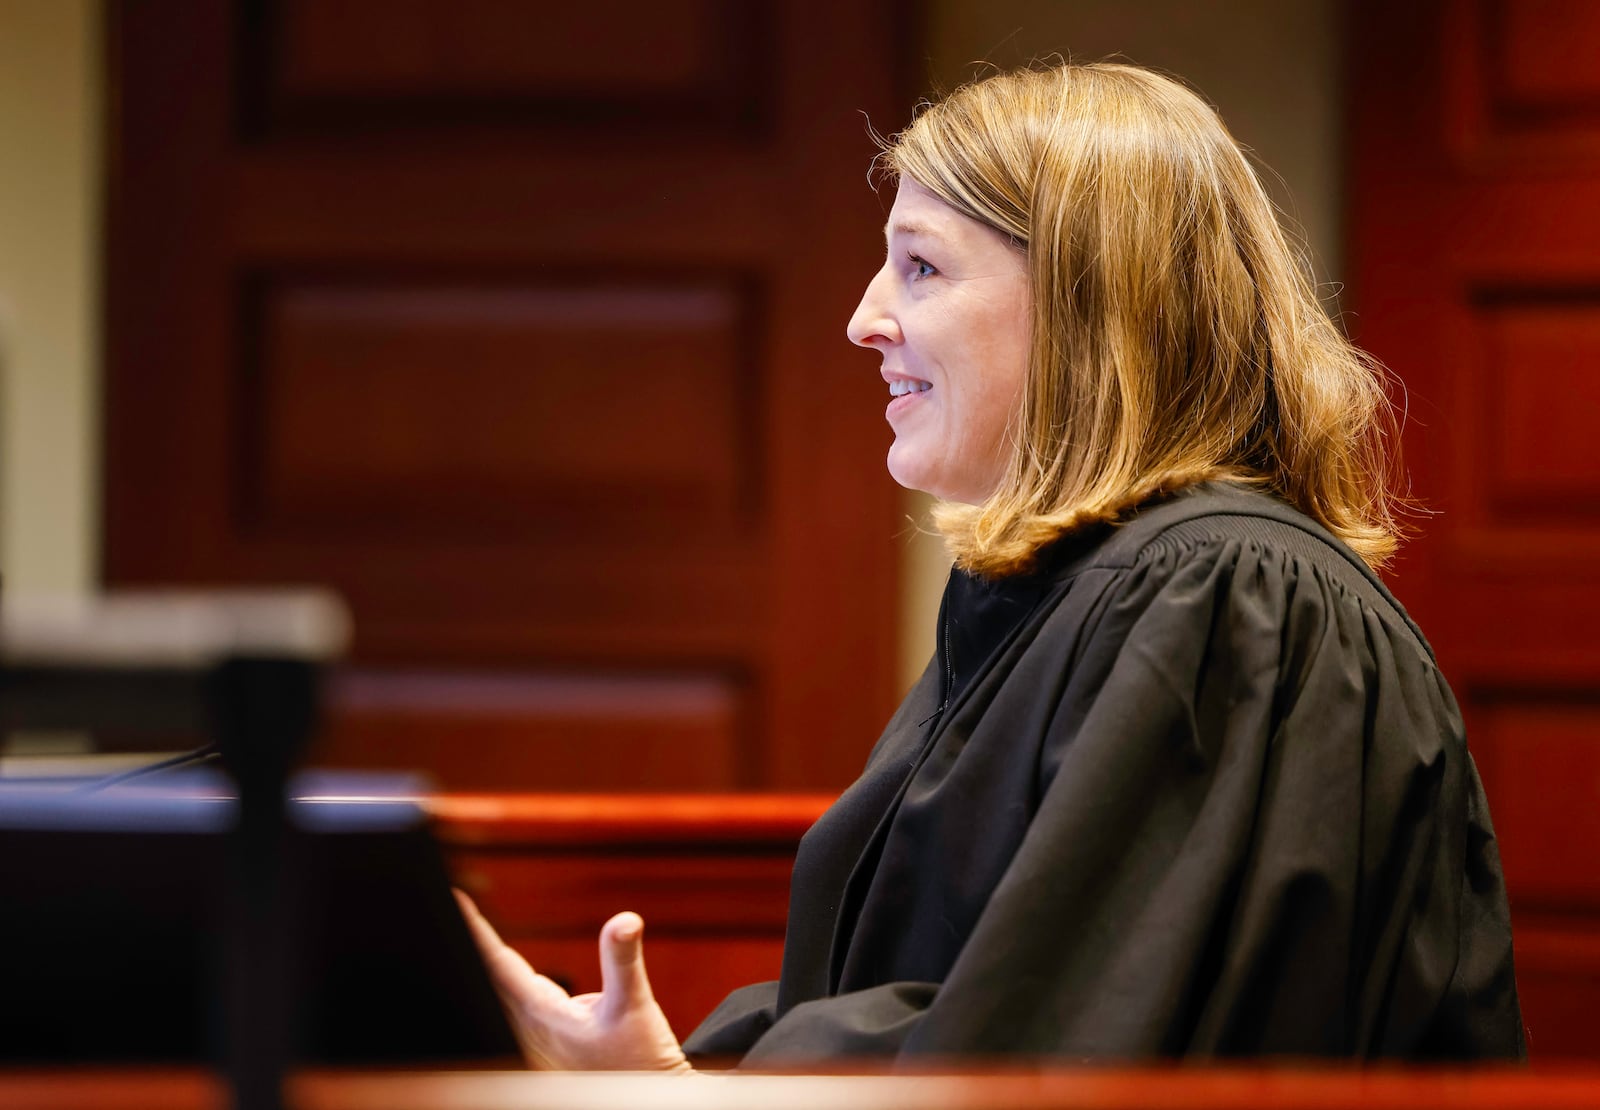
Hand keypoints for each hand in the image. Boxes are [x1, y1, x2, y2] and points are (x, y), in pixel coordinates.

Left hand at [455, 890, 692, 1071]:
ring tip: (469, 932)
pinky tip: (501, 972)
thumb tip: (625, 920)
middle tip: (453, 904)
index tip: (455, 900)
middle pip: (489, 978)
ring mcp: (534, 1038)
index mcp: (540, 1015)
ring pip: (498, 993)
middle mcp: (528, 1028)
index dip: (475, 929)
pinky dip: (503, 980)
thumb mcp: (634, 1005)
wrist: (645, 1099)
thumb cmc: (639, 1061)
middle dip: (472, 942)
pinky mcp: (547, 1042)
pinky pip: (513, 1004)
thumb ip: (623, 960)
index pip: (497, 963)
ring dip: (486, 963)